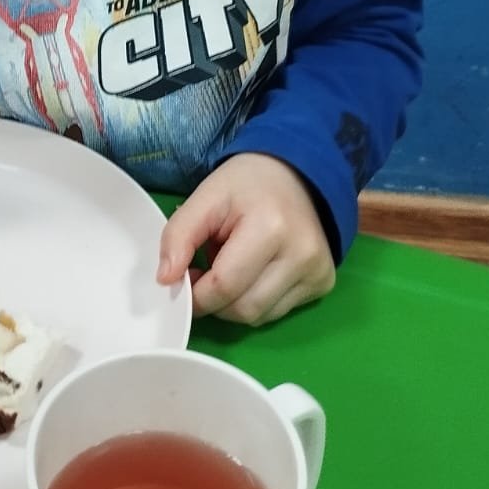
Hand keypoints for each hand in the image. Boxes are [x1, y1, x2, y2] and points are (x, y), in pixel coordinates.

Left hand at [156, 154, 335, 325]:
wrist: (298, 172)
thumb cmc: (248, 183)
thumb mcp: (206, 196)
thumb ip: (179, 234)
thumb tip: (165, 280)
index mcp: (271, 228)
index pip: (224, 286)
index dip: (196, 293)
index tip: (182, 279)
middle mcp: (302, 255)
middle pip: (243, 310)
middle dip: (214, 301)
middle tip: (204, 273)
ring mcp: (317, 272)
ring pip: (260, 317)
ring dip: (235, 302)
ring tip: (233, 266)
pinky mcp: (323, 283)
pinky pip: (277, 311)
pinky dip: (256, 300)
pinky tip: (255, 272)